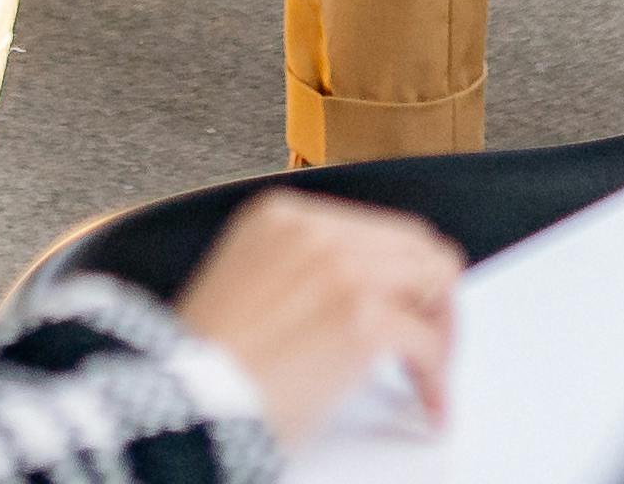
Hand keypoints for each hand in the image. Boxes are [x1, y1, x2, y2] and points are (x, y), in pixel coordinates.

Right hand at [171, 190, 461, 444]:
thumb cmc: (204, 366)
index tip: (407, 310)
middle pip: (415, 245)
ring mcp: (343, 269)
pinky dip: (436, 380)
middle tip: (430, 345)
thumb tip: (361, 297)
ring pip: (436, 281)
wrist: (183, 402)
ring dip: (441, 333)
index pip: (376, 229)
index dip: (400, 276)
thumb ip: (301, 272)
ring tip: (431, 375)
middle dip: (430, 298)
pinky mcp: (363, 320)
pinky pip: (429, 345)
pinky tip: (428, 406)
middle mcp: (317, 230)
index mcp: (283, 217)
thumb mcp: (245, 287)